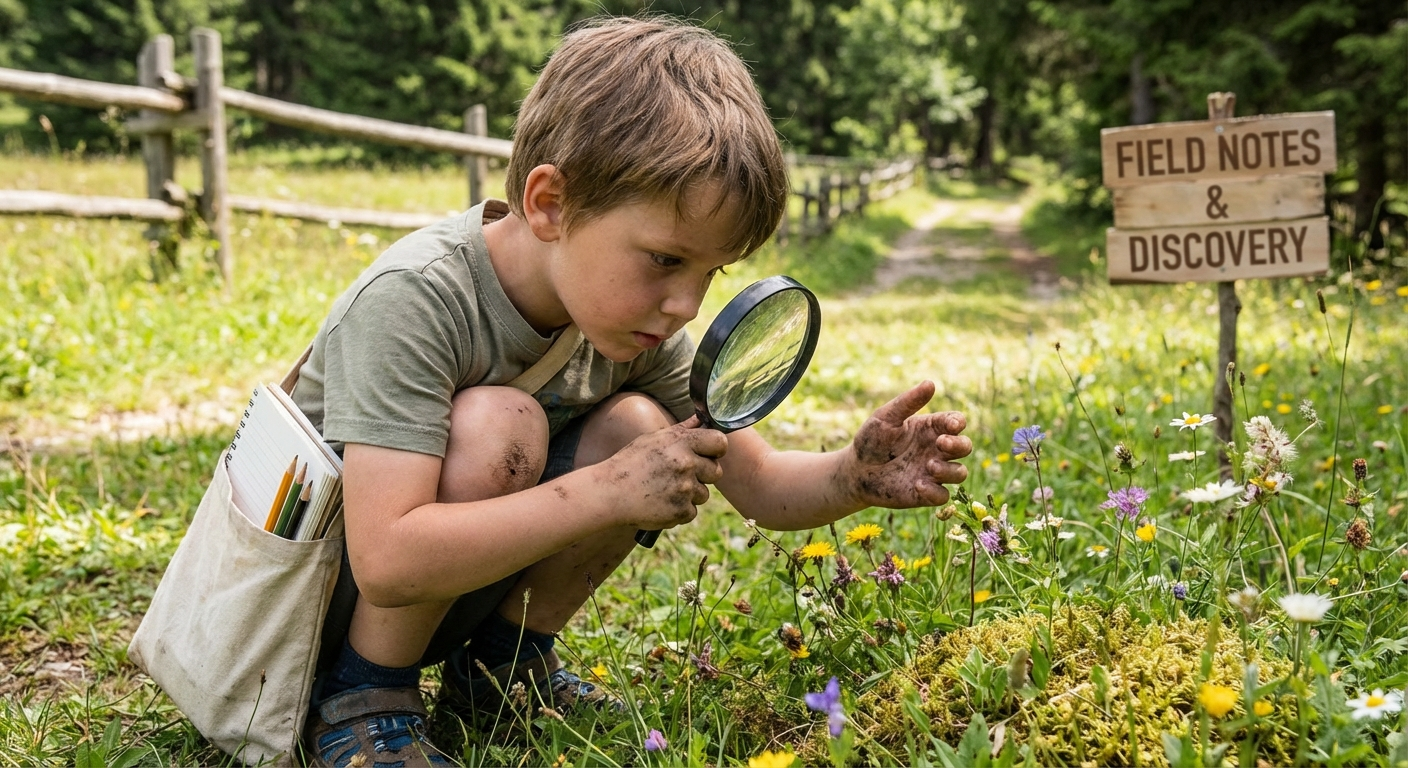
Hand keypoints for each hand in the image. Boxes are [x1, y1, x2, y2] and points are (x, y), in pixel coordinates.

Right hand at [602, 415, 727, 529]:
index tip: (709, 454)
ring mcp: (685, 489)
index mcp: (681, 443)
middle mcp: (686, 464)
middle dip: (703, 474)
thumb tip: (701, 420)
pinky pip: (692, 511)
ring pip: (703, 494)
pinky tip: (661, 503)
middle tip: (680, 475)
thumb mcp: (654, 439)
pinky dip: (679, 510)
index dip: (717, 449)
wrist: (609, 492)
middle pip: (716, 471)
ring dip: (690, 494)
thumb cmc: (630, 463)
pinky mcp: (681, 511)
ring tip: (665, 489)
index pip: (720, 443)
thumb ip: (682, 430)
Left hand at [842, 381, 970, 507]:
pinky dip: (935, 492)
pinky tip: (918, 484)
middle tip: (941, 443)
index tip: (950, 425)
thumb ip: (908, 402)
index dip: (958, 423)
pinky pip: (942, 496)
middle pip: (965, 447)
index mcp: (931, 428)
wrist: (855, 471)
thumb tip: (930, 383)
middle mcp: (936, 450)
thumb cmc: (871, 440)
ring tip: (929, 466)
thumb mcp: (886, 417)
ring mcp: (933, 473)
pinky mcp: (925, 494)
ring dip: (949, 470)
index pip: (956, 422)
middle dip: (959, 445)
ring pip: (959, 473)